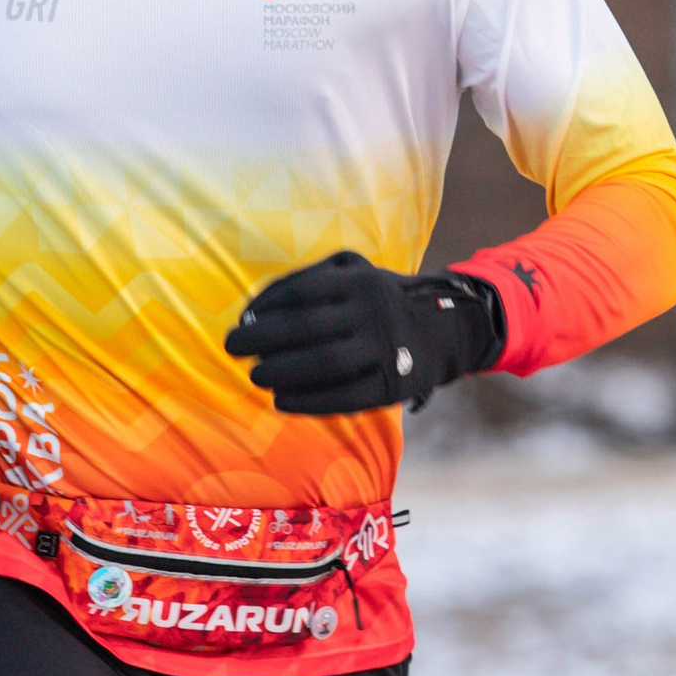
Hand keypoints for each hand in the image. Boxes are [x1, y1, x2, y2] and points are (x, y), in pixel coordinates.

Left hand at [226, 253, 505, 417]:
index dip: (265, 308)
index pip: (302, 292)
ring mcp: (386, 349)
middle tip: (233, 349)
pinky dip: (308, 402)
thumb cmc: (377, 299)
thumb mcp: (352, 272)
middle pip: (307, 327)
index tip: (241, 321)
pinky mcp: (393, 386)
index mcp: (361, 280)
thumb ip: (304, 282)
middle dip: (262, 340)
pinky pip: (345, 398)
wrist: (443, 329)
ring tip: (256, 376)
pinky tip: (281, 401)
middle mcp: (375, 312)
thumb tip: (252, 312)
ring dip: (281, 372)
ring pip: (324, 364)